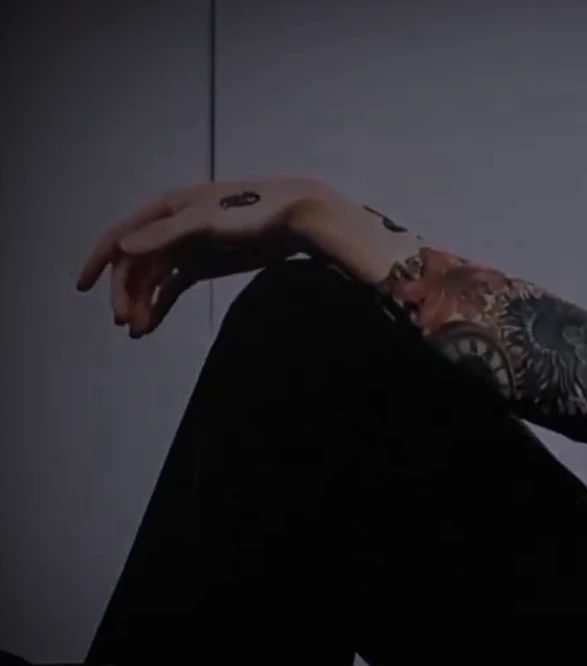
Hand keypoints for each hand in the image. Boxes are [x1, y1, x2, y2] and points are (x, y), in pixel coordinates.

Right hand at [77, 176, 333, 336]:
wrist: (301, 220)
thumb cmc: (257, 212)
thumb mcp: (208, 221)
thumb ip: (166, 234)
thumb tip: (123, 245)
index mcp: (167, 210)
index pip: (121, 236)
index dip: (99, 260)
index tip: (82, 287)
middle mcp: (172, 228)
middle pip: (136, 264)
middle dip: (126, 292)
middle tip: (125, 322)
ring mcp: (189, 247)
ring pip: (153, 279)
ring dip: (142, 303)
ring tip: (138, 331)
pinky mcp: (207, 264)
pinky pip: (174, 286)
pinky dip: (161, 305)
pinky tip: (151, 326)